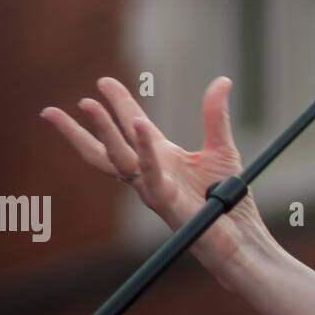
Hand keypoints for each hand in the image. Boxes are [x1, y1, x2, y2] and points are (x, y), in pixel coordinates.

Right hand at [39, 76, 273, 283]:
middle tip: (77, 99)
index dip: (119, 102)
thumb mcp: (221, 147)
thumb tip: (222, 80)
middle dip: (89, 124)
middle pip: (109, 145)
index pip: (133, 124)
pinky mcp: (163, 200)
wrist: (236, 233)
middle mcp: (149, 172)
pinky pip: (150, 172)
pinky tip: (140, 125)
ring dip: (102, 130)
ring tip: (88, 104)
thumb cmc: (224, 196)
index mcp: (160, 157)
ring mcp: (151, 187)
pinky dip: (145, 148)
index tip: (103, 81)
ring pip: (118, 157)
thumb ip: (215, 115)